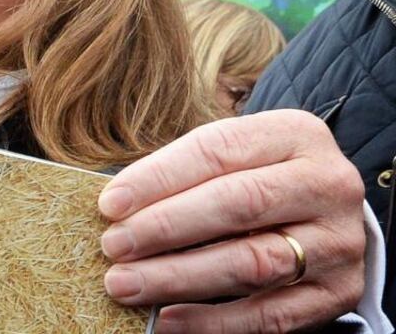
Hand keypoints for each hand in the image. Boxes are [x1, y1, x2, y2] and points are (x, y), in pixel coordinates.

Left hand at [99, 109, 365, 332]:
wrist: (326, 214)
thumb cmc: (256, 177)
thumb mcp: (232, 157)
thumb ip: (182, 175)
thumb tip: (116, 208)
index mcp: (295, 134)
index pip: (219, 150)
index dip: (159, 177)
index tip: (110, 204)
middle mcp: (327, 184)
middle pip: (239, 204)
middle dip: (166, 227)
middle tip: (114, 246)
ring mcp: (338, 241)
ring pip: (253, 262)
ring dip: (179, 277)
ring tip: (127, 284)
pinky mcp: (339, 293)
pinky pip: (270, 315)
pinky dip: (214, 321)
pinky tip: (167, 319)